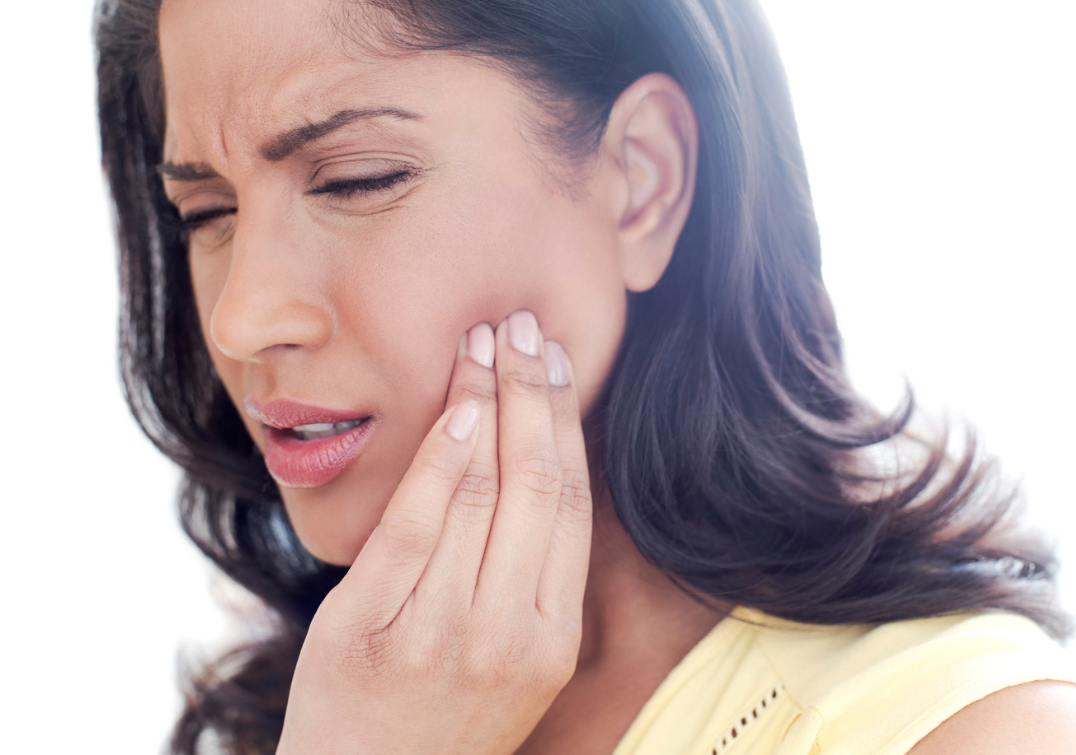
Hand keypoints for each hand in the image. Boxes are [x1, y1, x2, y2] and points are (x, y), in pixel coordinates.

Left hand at [276, 310, 593, 754]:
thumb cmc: (438, 714)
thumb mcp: (508, 657)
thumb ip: (525, 573)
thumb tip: (529, 460)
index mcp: (552, 635)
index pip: (571, 503)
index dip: (565, 421)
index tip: (556, 361)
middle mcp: (510, 633)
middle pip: (537, 484)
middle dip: (532, 392)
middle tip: (524, 324)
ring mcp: (442, 633)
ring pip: (483, 493)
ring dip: (485, 405)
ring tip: (484, 342)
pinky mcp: (372, 629)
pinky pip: (417, 527)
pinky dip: (439, 461)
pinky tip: (452, 408)